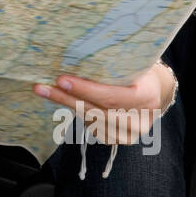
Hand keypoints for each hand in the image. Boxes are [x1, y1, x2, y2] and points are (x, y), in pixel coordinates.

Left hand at [32, 62, 171, 145]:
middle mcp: (140, 121)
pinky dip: (77, 113)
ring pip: (90, 121)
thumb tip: (75, 56)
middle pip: (96, 111)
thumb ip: (112, 65)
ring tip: (45, 92)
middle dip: (66, 99)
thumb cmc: (140, 71)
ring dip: (66, 106)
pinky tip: (65, 101)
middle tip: (42, 87)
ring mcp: (130, 135)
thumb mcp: (134, 63)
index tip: (61, 80)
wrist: (154, 91)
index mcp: (147, 97)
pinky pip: (92, 128)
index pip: (110, 96)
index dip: (84, 89)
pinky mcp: (119, 140)